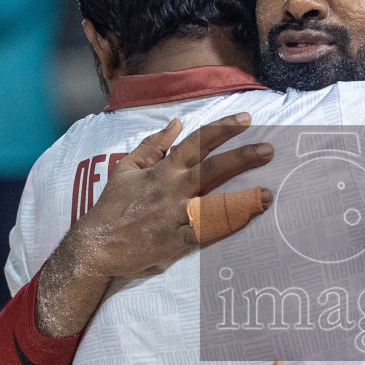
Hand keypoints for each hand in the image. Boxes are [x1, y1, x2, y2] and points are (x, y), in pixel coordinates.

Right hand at [86, 112, 273, 276]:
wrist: (96, 245)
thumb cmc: (112, 206)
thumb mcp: (126, 168)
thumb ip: (152, 145)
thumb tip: (176, 124)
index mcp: (162, 170)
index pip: (196, 143)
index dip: (221, 129)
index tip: (245, 119)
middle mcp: (171, 190)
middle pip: (211, 169)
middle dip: (241, 157)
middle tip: (268, 150)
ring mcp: (174, 216)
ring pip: (212, 204)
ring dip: (241, 199)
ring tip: (267, 195)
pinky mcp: (175, 242)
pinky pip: (204, 233)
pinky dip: (224, 227)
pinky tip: (245, 222)